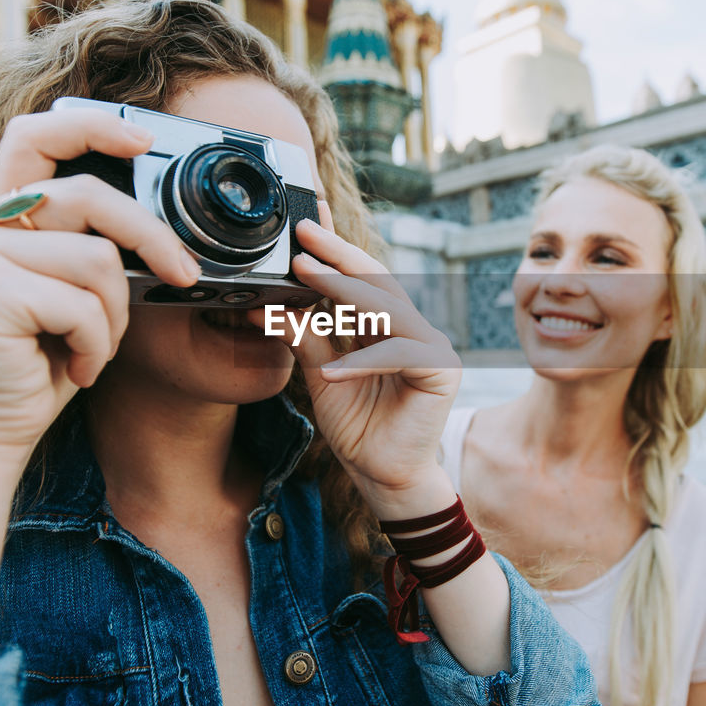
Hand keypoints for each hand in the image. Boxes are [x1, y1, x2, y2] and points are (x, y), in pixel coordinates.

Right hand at [0, 109, 199, 464]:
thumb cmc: (31, 368)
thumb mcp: (63, 295)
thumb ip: (83, 247)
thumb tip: (155, 225)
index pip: (34, 137)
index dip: (92, 126)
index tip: (144, 138)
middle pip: (87, 195)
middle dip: (150, 236)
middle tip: (184, 273)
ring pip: (95, 259)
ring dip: (114, 315)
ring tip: (92, 348)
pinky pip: (82, 303)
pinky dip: (98, 344)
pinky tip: (75, 370)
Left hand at [253, 202, 461, 508]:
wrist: (383, 476)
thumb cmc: (359, 427)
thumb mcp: (320, 374)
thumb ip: (304, 337)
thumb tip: (265, 306)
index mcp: (386, 326)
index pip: (360, 279)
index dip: (334, 251)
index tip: (302, 229)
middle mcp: (412, 329)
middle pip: (376, 280)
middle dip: (338, 255)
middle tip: (303, 236)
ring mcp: (431, 346)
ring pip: (387, 308)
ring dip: (345, 290)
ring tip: (306, 274)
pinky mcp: (441, 370)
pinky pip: (396, 355)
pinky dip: (361, 361)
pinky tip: (330, 372)